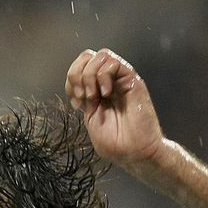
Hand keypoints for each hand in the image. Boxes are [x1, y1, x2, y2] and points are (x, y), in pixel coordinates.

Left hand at [65, 49, 165, 168]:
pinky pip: (114, 62)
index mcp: (96, 92)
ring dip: (89, 75)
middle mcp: (108, 82)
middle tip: (83, 96)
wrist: (136, 152)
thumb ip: (84, 100)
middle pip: (87, 56)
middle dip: (77, 73)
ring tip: (94, 96)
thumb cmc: (116, 144)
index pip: (78, 68)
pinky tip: (106, 93)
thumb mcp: (91, 120)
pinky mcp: (132, 80)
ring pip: (100, 55)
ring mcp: (120, 80)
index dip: (71, 81)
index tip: (76, 103)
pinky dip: (103, 75)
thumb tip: (78, 86)